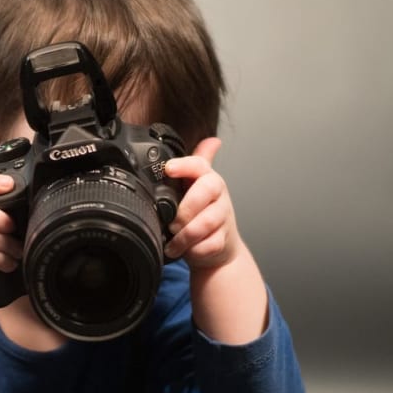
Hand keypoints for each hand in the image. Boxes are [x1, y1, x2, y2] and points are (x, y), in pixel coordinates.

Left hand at [163, 137, 242, 270]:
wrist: (219, 247)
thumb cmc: (201, 214)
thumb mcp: (193, 188)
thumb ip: (193, 166)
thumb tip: (209, 140)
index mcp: (207, 178)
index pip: (199, 165)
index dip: (185, 165)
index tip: (169, 169)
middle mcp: (218, 194)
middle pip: (206, 191)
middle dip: (185, 208)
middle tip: (171, 222)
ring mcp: (223, 217)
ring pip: (206, 221)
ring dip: (185, 235)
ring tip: (172, 242)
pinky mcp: (223, 240)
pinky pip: (209, 244)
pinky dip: (194, 251)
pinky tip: (184, 251)